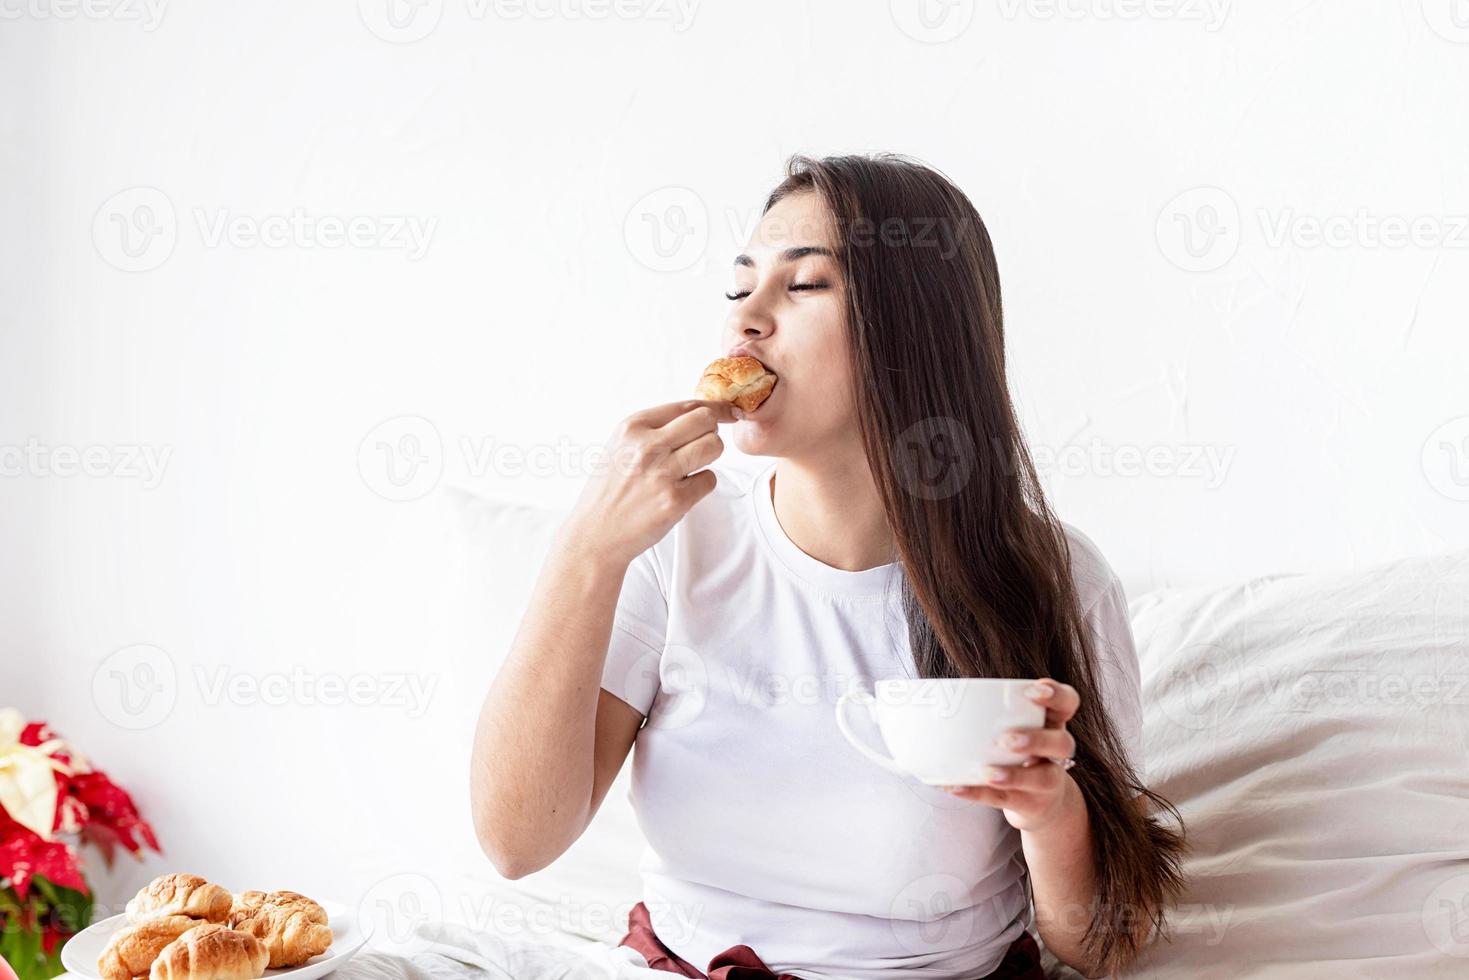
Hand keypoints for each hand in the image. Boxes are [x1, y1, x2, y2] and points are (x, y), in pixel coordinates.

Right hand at [561, 399, 736, 566]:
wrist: (594, 534)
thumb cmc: (610, 489)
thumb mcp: (620, 446)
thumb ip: (654, 428)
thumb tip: (700, 413)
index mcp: (633, 427)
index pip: (687, 405)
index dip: (714, 408)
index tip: (727, 413)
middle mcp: (647, 446)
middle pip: (705, 420)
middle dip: (712, 431)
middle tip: (703, 445)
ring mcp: (661, 473)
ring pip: (713, 446)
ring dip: (709, 457)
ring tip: (690, 468)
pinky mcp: (675, 500)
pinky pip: (710, 480)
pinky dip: (701, 486)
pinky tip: (681, 492)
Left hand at [941, 678, 1081, 832]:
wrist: (1041, 802)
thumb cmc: (1020, 753)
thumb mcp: (1017, 728)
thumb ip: (991, 712)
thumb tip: (935, 693)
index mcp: (1053, 723)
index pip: (1067, 703)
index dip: (1056, 695)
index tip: (1034, 691)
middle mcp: (1056, 752)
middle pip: (1062, 742)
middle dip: (1036, 739)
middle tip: (1006, 739)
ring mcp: (1048, 781)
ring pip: (1041, 778)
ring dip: (1013, 775)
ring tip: (987, 773)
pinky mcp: (1030, 804)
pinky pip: (1005, 800)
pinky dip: (979, 794)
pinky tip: (957, 787)